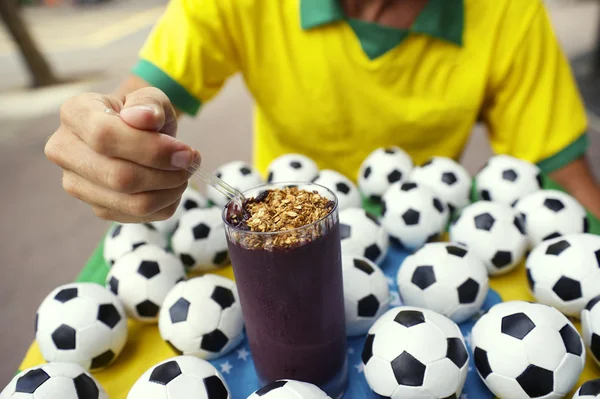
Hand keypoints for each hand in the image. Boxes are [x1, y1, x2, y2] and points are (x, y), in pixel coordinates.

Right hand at [45, 87, 199, 222]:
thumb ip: (149, 103)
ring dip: (170, 192)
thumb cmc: (142, 114)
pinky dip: (165, 204)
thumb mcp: (150, 99)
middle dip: (166, 174)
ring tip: (184, 175)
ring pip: (131, 202)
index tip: (186, 151)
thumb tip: (143, 118)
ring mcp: (77, 184)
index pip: (105, 136)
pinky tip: (172, 187)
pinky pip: (138, 217)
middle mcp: (65, 151)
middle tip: (190, 163)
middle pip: (118, 177)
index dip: (151, 149)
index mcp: (74, 114)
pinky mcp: (97, 207)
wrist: (137, 134)